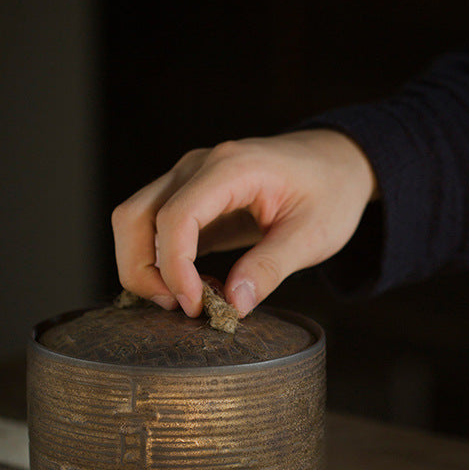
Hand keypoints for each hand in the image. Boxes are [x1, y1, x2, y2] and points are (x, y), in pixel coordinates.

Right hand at [111, 129, 377, 316]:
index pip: (175, 217)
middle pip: (134, 216)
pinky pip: (150, 227)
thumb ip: (271, 268)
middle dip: (143, 270)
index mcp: (231, 168)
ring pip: (133, 220)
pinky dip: (158, 260)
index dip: (174, 268)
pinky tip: (195, 284)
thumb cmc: (330, 191)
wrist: (335, 161)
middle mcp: (198, 167)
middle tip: (183, 308)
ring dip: (143, 266)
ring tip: (188, 299)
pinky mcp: (188, 196)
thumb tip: (233, 305)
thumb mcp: (313, 235)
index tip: (194, 306)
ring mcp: (188, 178)